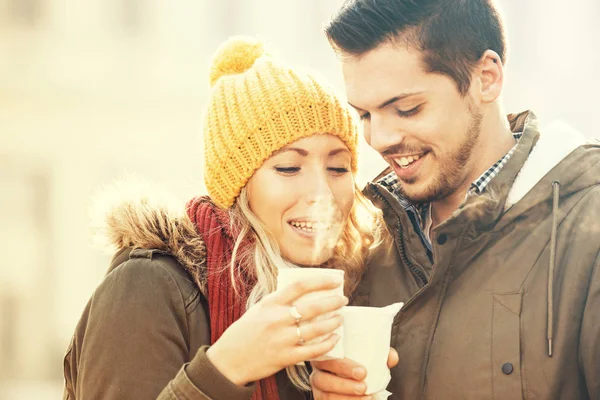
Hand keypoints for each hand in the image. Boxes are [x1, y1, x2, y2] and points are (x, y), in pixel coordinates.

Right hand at [207, 275, 347, 385]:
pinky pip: (313, 350)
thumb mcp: (258, 309)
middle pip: (313, 306)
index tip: (335, 280)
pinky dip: (327, 344)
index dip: (321, 281)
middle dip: (333, 302)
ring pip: (316, 328)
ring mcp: (282, 339)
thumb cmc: (244, 332)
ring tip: (340, 318)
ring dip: (333, 322)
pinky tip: (334, 338)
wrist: (229, 360)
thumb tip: (305, 292)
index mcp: (270, 304)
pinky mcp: (286, 357)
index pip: (300, 286)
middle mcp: (277, 319)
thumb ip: (279, 301)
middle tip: (343, 299)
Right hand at [310, 348, 398, 398]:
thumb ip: (379, 355)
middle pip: (323, 379)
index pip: (327, 358)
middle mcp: (317, 373)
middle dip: (344, 384)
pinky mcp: (320, 399)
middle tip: (364, 387)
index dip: (343, 366)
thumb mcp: (366, 357)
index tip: (363, 372)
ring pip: (326, 396)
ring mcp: (318, 389)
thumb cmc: (357, 364)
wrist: (352, 380)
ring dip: (346, 398)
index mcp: (325, 356)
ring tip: (367, 398)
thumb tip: (391, 357)